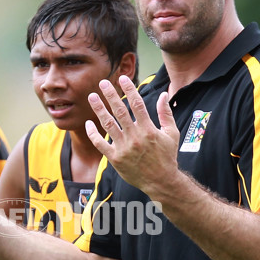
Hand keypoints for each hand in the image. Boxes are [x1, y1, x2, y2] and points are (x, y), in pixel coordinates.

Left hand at [85, 75, 179, 197]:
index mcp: (148, 129)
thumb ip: (166, 113)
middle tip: (102, 82)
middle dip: (110, 95)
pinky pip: (100, 144)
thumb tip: (163, 94)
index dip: (129, 89)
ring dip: (99, 110)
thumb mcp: (171, 133)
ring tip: (92, 97)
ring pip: (108, 125)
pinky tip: (88, 123)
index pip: (137, 104)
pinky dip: (93, 133)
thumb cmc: (167, 156)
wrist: (161, 181)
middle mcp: (135, 137)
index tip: (123, 78)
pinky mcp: (115, 159)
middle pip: (120, 111)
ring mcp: (124, 148)